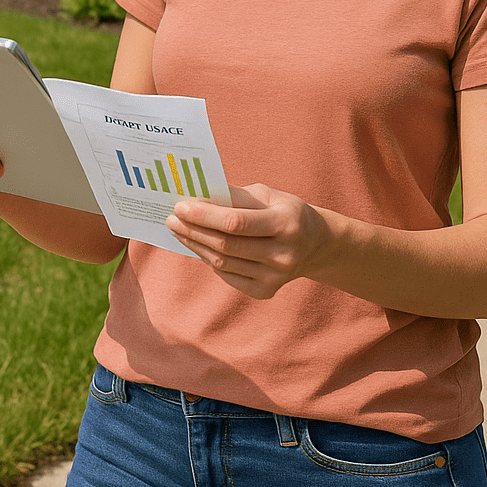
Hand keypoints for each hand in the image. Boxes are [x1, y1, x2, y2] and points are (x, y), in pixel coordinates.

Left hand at [166, 183, 332, 299]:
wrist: (315, 244)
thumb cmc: (285, 211)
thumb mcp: (267, 195)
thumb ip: (233, 197)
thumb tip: (196, 198)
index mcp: (286, 224)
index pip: (236, 223)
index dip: (204, 216)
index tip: (180, 206)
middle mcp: (283, 255)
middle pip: (226, 245)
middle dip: (194, 230)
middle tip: (171, 218)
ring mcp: (275, 278)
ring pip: (223, 263)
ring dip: (196, 246)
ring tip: (179, 231)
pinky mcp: (266, 292)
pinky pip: (228, 276)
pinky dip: (209, 260)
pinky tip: (198, 245)